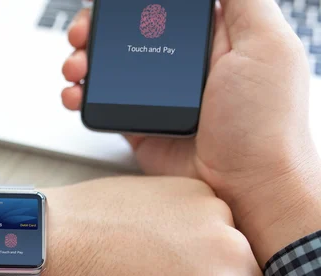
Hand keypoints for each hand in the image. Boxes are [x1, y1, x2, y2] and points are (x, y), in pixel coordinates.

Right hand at [62, 0, 320, 262]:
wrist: (246, 189)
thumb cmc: (265, 124)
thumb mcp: (266, 46)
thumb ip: (241, 2)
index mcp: (212, 37)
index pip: (162, 9)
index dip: (132, 4)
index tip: (107, 4)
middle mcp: (183, 64)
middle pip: (128, 32)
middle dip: (97, 28)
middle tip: (82, 33)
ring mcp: (159, 95)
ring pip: (109, 65)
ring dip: (83, 59)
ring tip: (75, 67)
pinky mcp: (140, 124)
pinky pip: (103, 103)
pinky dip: (81, 96)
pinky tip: (76, 94)